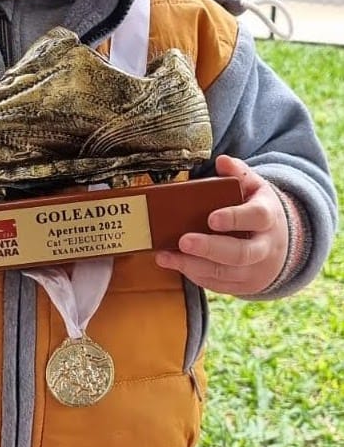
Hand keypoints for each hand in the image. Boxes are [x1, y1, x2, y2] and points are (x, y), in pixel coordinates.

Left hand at [154, 155, 288, 295]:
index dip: (236, 218)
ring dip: (193, 266)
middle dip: (210, 249)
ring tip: (166, 256)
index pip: (257, 218)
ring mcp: (254, 270)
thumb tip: (222, 161)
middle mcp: (264, 247)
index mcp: (268, 218)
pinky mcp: (242, 286)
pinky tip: (175, 263)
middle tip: (184, 241)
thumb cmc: (258, 211)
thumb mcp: (255, 189)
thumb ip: (239, 174)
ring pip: (225, 273)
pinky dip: (194, 275)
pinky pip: (217, 284)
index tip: (211, 218)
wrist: (279, 245)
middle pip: (241, 254)